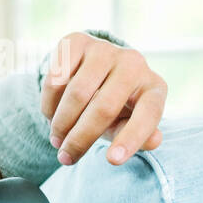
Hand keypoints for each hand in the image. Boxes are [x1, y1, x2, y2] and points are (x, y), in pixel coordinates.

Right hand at [42, 32, 166, 166]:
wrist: (94, 66)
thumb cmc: (115, 102)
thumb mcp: (127, 121)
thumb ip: (139, 134)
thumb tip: (154, 141)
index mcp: (153, 86)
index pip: (148, 113)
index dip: (131, 137)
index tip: (112, 160)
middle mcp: (133, 63)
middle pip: (103, 108)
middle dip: (79, 138)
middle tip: (65, 157)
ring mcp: (104, 50)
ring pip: (76, 94)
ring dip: (60, 123)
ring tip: (56, 138)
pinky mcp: (76, 42)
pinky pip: (55, 79)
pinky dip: (49, 104)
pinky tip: (51, 114)